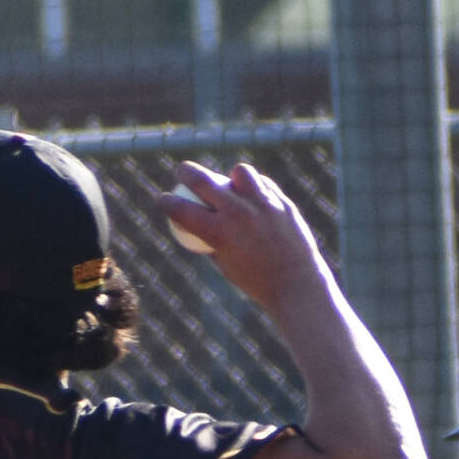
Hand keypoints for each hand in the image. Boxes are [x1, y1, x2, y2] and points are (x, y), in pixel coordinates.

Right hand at [157, 162, 329, 312]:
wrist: (295, 286)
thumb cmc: (256, 282)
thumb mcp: (226, 264)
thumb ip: (213, 241)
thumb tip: (198, 223)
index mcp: (218, 233)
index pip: (181, 209)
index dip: (166, 202)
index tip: (163, 200)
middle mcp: (237, 213)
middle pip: (202, 179)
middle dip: (185, 173)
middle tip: (182, 174)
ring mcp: (261, 204)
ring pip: (239, 172)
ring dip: (231, 178)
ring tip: (232, 189)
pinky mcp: (281, 203)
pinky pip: (262, 185)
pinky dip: (255, 190)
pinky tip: (255, 201)